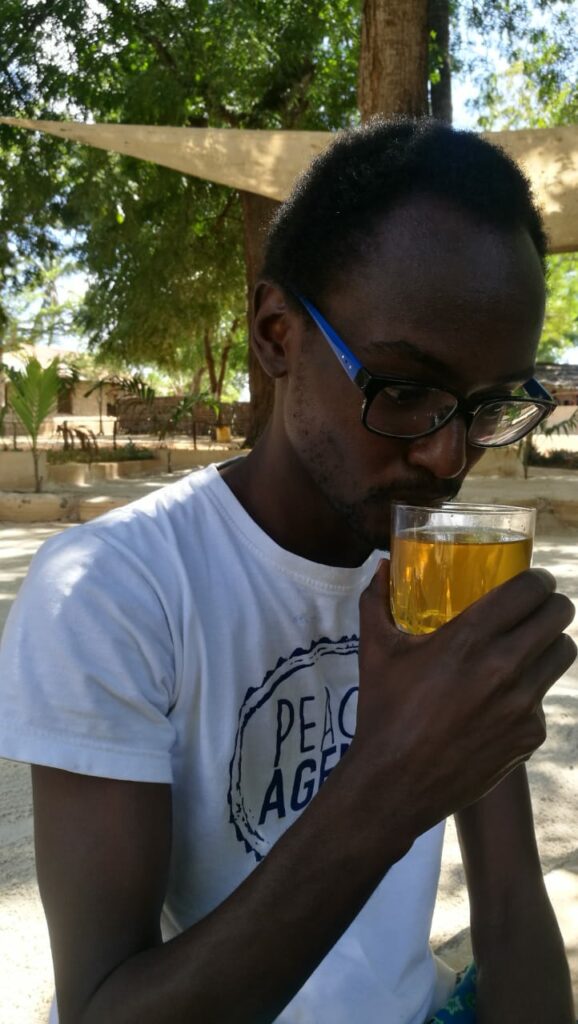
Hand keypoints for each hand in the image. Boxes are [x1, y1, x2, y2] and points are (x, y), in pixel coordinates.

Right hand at [351, 560, 575, 835]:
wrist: (394, 784)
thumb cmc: (384, 711)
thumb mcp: (375, 650)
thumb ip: (376, 601)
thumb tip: (380, 565)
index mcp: (469, 637)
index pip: (530, 589)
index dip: (536, 579)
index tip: (529, 581)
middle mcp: (505, 666)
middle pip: (560, 616)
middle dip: (550, 606)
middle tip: (533, 610)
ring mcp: (523, 704)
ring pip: (563, 653)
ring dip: (549, 644)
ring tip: (529, 647)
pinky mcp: (530, 735)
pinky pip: (544, 698)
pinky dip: (530, 692)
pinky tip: (503, 699)